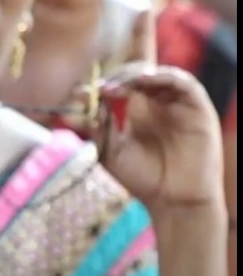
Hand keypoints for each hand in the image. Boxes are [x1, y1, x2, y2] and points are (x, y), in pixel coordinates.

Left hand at [94, 64, 224, 210]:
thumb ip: (99, 128)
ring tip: (116, 87)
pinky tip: (144, 81)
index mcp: (135, 111)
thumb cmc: (142, 179)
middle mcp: (156, 104)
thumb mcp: (110, 153)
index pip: (118, 85)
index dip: (99, 84)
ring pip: (158, 74)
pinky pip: (184, 83)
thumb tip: (90, 100)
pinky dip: (163, 76)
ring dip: (135, 74)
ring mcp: (176, 104)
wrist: (173, 201)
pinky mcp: (197, 108)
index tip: (79, 94)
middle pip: (136, 75)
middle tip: (100, 89)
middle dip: (115, 78)